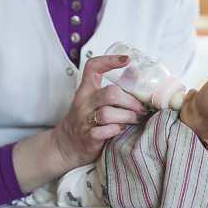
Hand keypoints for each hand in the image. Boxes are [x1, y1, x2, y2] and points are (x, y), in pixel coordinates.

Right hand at [52, 55, 148, 169]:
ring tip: (136, 119)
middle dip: (131, 101)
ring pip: (109, 113)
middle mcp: (84, 102)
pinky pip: (106, 130)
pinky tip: (122, 130)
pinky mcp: (88, 137)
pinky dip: (118, 130)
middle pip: (110, 93)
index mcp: (86, 90)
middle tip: (142, 109)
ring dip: (128, 116)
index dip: (109, 61)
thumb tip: (141, 88)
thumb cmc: (86, 122)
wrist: (66, 146)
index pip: (93, 67)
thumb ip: (110, 94)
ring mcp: (85, 120)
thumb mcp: (92, 103)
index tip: (126, 60)